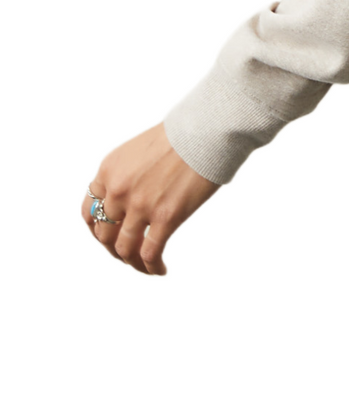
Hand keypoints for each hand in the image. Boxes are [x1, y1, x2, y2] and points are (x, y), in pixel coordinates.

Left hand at [82, 122, 219, 275]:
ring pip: (125, 249)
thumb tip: (132, 200)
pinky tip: (160, 269)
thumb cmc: (184, 133)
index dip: (97, 229)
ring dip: (132, 262)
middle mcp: (119, 190)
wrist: (209, 128)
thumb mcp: (140, 150)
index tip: (109, 236)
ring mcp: (141, 205)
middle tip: (128, 253)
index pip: (90, 211)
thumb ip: (129, 175)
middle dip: (115, 248)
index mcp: (109, 170)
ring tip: (144, 265)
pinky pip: (149, 253)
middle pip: (105, 234)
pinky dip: (151, 267)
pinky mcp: (166, 217)